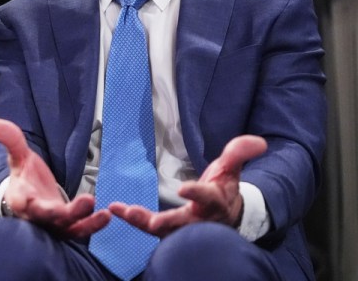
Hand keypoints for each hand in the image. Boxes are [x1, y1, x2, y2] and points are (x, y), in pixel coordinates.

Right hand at [0, 118, 110, 238]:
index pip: (20, 201)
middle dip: (65, 213)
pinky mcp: (68, 228)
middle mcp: (36, 216)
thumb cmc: (26, 176)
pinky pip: (80, 230)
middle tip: (86, 201)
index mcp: (20, 199)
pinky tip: (106, 215)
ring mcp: (53, 225)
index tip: (25, 199)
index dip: (23, 201)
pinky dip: (93, 225)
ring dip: (86, 222)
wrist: (34, 196)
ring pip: (68, 228)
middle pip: (49, 218)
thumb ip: (11, 140)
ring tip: (102, 213)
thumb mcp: (18, 156)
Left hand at [109, 135, 266, 237]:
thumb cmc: (224, 189)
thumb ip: (239, 153)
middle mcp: (197, 219)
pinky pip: (147, 227)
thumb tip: (258, 142)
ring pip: (160, 229)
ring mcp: (181, 227)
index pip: (206, 197)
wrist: (224, 216)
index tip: (184, 189)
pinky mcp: (167, 229)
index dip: (196, 193)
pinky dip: (132, 220)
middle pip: (180, 223)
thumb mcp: (232, 169)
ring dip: (140, 221)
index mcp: (213, 202)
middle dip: (164, 222)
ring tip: (122, 210)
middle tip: (148, 221)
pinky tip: (113, 209)